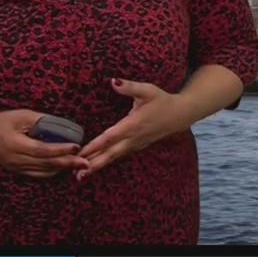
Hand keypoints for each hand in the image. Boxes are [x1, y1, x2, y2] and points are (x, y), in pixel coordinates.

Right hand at [0, 109, 90, 178]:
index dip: (60, 149)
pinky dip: (52, 171)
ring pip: (43, 171)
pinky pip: (37, 174)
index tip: (76, 146)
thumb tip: (64, 125)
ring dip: (62, 169)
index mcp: (14, 144)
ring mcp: (15, 167)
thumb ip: (42, 120)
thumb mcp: (21, 115)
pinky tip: (64, 167)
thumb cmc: (1, 121)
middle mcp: (14, 159)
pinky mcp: (16, 170)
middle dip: (67, 163)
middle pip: (45, 163)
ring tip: (79, 165)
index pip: (42, 150)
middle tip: (85, 162)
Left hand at [76, 78, 195, 179]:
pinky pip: (119, 155)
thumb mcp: (148, 90)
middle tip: (77, 174)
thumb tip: (113, 81)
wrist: (180, 115)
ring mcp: (136, 144)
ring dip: (98, 166)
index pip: (109, 137)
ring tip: (82, 175)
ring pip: (114, 157)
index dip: (94, 146)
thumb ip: (129, 87)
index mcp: (133, 125)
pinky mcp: (137, 146)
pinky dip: (107, 161)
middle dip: (93, 164)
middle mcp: (133, 138)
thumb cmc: (162, 101)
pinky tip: (97, 165)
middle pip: (110, 154)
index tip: (80, 153)